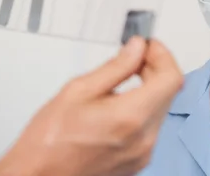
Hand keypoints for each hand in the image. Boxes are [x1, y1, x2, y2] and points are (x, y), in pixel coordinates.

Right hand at [0, 37, 182, 175]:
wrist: (38, 175)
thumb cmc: (49, 141)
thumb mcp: (78, 90)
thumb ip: (115, 67)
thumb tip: (135, 48)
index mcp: (130, 117)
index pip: (170, 78)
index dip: (162, 55)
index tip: (148, 46)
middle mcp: (144, 139)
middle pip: (168, 93)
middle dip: (155, 69)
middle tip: (135, 56)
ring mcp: (142, 154)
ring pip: (161, 110)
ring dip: (149, 88)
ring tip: (122, 79)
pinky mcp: (137, 162)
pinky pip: (150, 128)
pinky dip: (142, 109)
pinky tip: (120, 103)